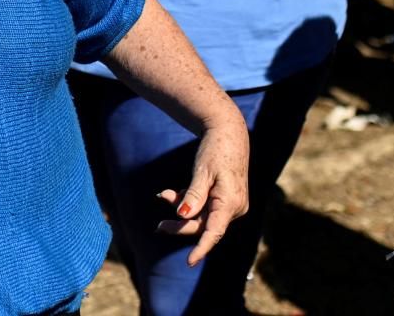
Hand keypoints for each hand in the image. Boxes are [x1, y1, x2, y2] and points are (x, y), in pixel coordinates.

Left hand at [156, 118, 250, 265]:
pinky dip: (189, 203)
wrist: (228, 131)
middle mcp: (235, 208)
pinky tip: (173, 194)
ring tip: (164, 195)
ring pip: (204, 217)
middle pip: (205, 226)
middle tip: (159, 227)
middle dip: (181, 225)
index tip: (189, 262)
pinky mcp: (226, 199)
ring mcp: (232, 204)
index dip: (201, 249)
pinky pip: (206, 208)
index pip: (214, 232)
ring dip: (183, 209)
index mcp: (230, 203)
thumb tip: (183, 216)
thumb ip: (193, 195)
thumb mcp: (202, 171)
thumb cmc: (216, 149)